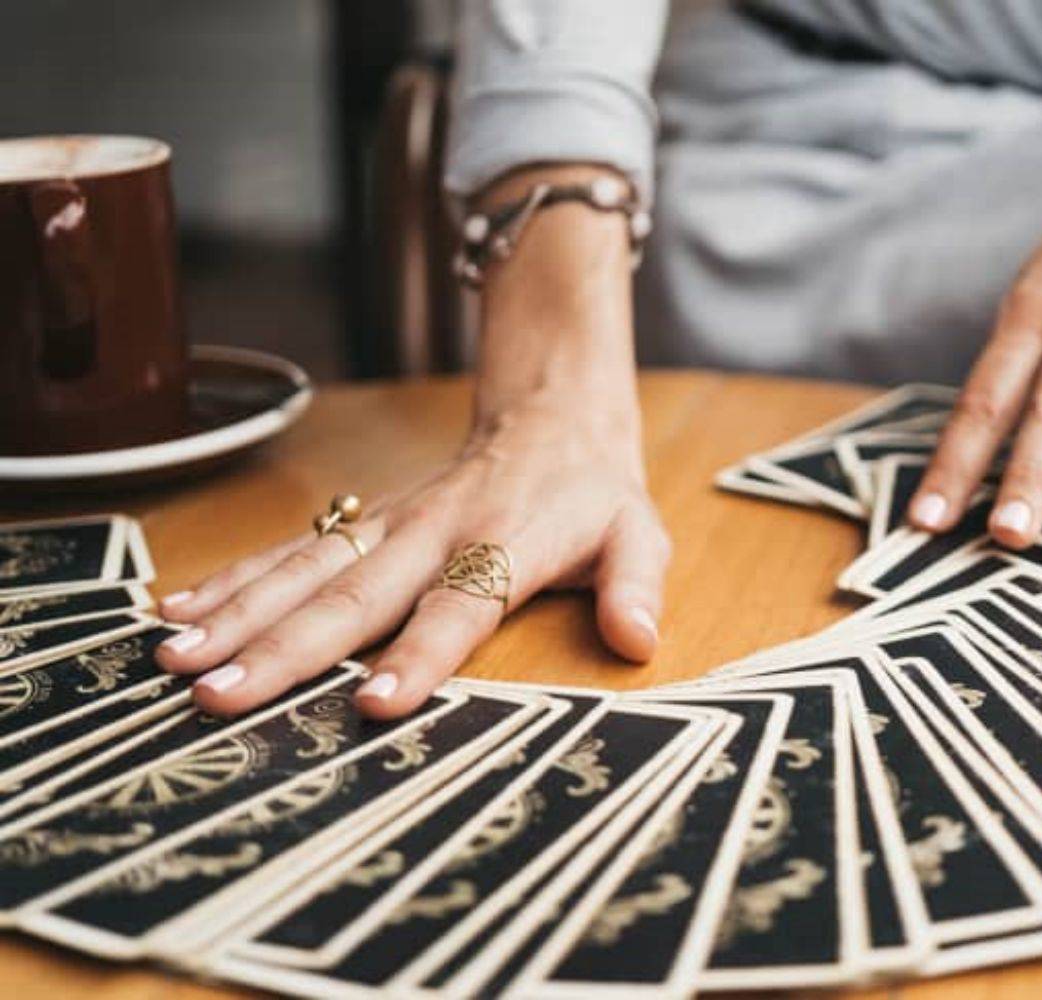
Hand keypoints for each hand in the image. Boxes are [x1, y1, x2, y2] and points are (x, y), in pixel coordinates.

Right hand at [158, 161, 661, 718]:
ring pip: (306, 570)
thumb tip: (637, 639)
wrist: (552, 419)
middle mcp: (434, 534)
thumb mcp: (639, 535)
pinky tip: (178, 610)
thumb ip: (636, 585)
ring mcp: (390, 525)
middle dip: (286, 648)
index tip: (375, 703)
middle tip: (221, 695)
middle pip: (356, 595)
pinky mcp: (365, 522)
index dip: (421, 655)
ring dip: (239, 613)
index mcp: (504, 544)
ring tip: (175, 658)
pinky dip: (234, 578)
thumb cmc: (595, 495)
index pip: (461, 607)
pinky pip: (293, 549)